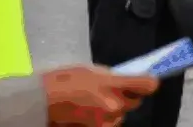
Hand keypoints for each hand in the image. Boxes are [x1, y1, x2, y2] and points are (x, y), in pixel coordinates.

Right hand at [43, 65, 158, 126]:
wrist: (43, 101)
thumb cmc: (65, 80)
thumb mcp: (91, 70)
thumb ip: (112, 76)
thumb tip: (126, 79)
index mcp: (113, 84)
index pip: (147, 85)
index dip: (149, 82)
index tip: (147, 80)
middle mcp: (114, 105)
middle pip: (135, 102)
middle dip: (129, 96)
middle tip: (116, 90)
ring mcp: (107, 121)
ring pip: (122, 115)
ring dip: (115, 109)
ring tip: (97, 102)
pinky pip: (110, 124)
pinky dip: (105, 120)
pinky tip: (91, 113)